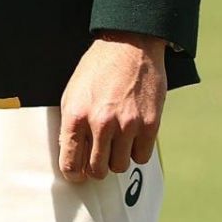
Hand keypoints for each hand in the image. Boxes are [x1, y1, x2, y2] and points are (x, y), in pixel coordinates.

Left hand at [58, 31, 166, 183]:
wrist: (129, 46)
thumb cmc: (97, 70)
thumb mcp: (72, 93)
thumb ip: (71, 125)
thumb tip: (72, 155)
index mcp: (76, 115)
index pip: (71, 161)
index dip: (73, 173)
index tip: (77, 175)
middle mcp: (101, 123)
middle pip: (97, 170)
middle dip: (96, 169)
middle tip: (98, 160)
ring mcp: (127, 125)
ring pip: (120, 166)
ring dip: (117, 159)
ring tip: (115, 143)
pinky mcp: (150, 125)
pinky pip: (142, 157)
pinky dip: (136, 152)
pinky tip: (132, 138)